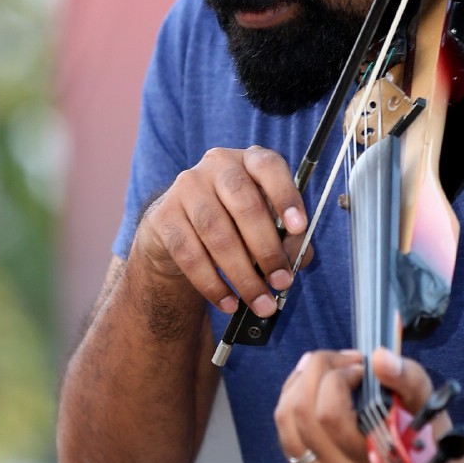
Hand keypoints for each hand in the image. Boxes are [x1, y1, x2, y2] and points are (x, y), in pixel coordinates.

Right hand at [133, 146, 311, 318]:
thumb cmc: (237, 225)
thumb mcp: (267, 224)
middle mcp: (218, 165)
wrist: (182, 232)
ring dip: (242, 275)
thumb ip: (288, 239)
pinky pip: (190, 254)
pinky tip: (229, 302)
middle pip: (244, 204)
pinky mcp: (163, 215)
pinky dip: (213, 284)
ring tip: (260, 302)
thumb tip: (295, 262)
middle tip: (281, 282)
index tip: (299, 229)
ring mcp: (187, 187)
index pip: (269, 167)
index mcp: (250, 160)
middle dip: (267, 249)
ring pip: (217, 234)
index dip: (286, 197)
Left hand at [275, 346, 463, 462]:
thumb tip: (380, 359)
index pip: (331, 415)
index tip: (361, 367)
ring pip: (286, 418)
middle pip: (303, 411)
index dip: (339, 377)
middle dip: (319, 369)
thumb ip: (406, 378)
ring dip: (301, 380)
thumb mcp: (424, 400)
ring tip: (326, 367)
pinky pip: (284, 429)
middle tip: (344, 360)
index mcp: (372, 462)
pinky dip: (292, 397)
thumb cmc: (422, 431)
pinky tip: (310, 383)